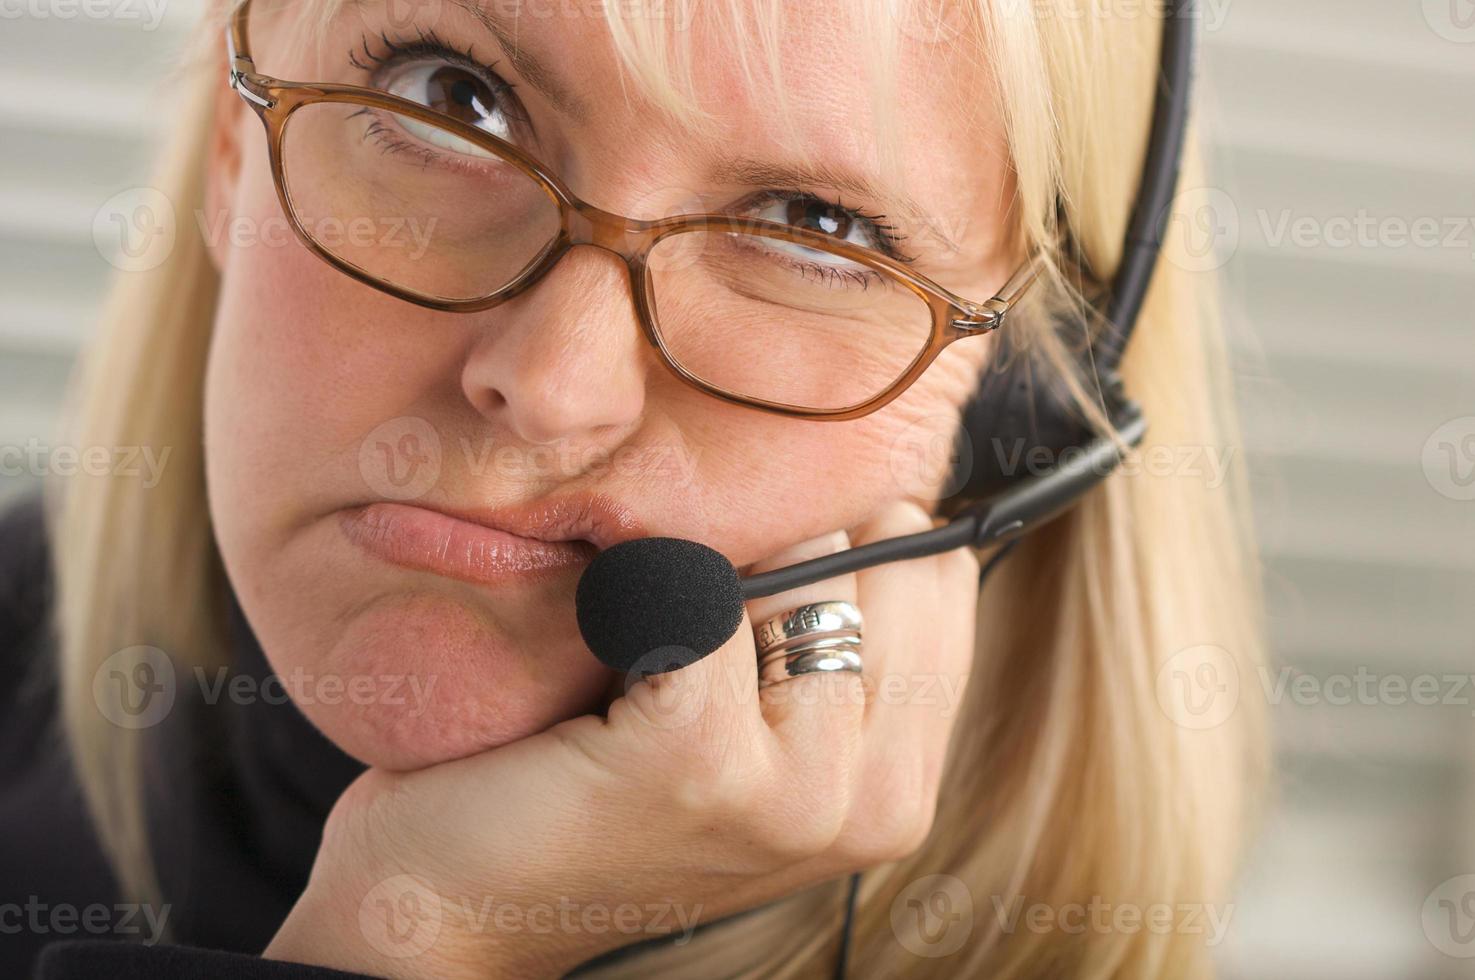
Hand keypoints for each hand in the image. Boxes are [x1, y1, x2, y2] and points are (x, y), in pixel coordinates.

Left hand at [264, 501, 980, 978]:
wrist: (453, 899)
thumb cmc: (601, 789)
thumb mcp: (753, 724)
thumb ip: (835, 641)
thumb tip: (879, 493)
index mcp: (904, 789)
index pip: (941, 579)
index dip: (852, 544)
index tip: (767, 586)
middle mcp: (877, 805)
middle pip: (884, 563)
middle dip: (791, 553)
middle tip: (697, 628)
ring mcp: (797, 793)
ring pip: (803, 572)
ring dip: (715, 578)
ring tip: (652, 652)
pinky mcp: (699, 762)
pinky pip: (706, 600)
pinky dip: (640, 597)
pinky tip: (606, 659)